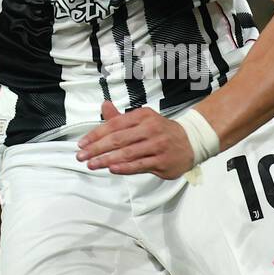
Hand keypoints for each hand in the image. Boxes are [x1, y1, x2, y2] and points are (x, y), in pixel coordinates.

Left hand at [76, 102, 194, 178]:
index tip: (82, 143)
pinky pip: (140, 165)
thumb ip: (120, 117)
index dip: (96, 134)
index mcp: (143, 116)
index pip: (114, 124)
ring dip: (107, 160)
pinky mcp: (163, 161)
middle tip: (82, 156)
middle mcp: (150, 128)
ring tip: (92, 165)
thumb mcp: (142, 119)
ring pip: (128, 153)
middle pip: (118, 139)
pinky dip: (125, 167)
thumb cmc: (161, 131)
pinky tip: (112, 169)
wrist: (191, 140)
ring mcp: (158, 145)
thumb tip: (104, 105)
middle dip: (97, 148)